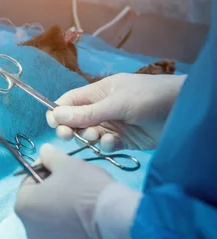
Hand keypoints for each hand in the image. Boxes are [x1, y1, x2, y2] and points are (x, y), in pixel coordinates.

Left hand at [14, 144, 114, 238]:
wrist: (116, 220)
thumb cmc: (86, 188)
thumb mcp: (68, 164)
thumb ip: (51, 157)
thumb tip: (43, 150)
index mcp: (23, 206)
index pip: (28, 184)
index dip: (44, 174)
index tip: (60, 172)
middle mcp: (31, 231)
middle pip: (39, 207)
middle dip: (52, 197)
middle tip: (74, 188)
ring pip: (53, 227)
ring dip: (63, 217)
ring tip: (84, 208)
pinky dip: (76, 235)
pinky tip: (90, 226)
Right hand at [46, 73, 185, 150]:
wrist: (184, 111)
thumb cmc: (149, 97)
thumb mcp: (116, 103)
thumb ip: (86, 113)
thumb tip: (55, 115)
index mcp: (98, 93)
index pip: (69, 101)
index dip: (58, 112)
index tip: (54, 124)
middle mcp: (103, 109)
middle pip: (75, 120)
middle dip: (70, 128)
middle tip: (68, 136)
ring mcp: (113, 125)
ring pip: (89, 134)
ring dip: (89, 137)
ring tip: (97, 137)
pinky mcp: (124, 141)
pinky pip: (106, 145)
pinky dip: (105, 145)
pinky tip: (113, 143)